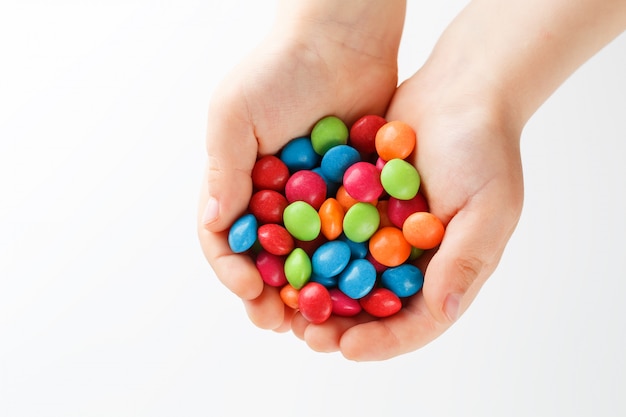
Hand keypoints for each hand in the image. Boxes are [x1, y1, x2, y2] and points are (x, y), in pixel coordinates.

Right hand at [198, 1, 404, 330]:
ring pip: (307, 257)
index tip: (251, 291)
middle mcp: (273, 196)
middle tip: (280, 324)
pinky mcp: (349, 193)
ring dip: (309, 292)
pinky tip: (356, 287)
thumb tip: (216, 223)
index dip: (233, 270)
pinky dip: (347, 264)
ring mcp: (312, 198)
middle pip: (267, 259)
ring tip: (317, 321)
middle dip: (270, 295)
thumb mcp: (235, 113)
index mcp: (238, 181)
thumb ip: (223, 168)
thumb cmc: (280, 68)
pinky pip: (347, 236)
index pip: (225, 237)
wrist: (342, 36)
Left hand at [291, 63, 524, 359]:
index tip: (348, 348)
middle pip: (373, 308)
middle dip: (340, 326)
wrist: (459, 91)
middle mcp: (410, 260)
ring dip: (316, 296)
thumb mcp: (488, 207)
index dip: (384, 339)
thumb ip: (465, 259)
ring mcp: (381, 233)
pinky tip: (279, 258)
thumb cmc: (484, 149)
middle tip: (308, 338)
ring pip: (344, 277)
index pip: (417, 321)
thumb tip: (443, 311)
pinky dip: (307, 249)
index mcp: (445, 270)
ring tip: (285, 311)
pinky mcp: (356, 206)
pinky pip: (329, 235)